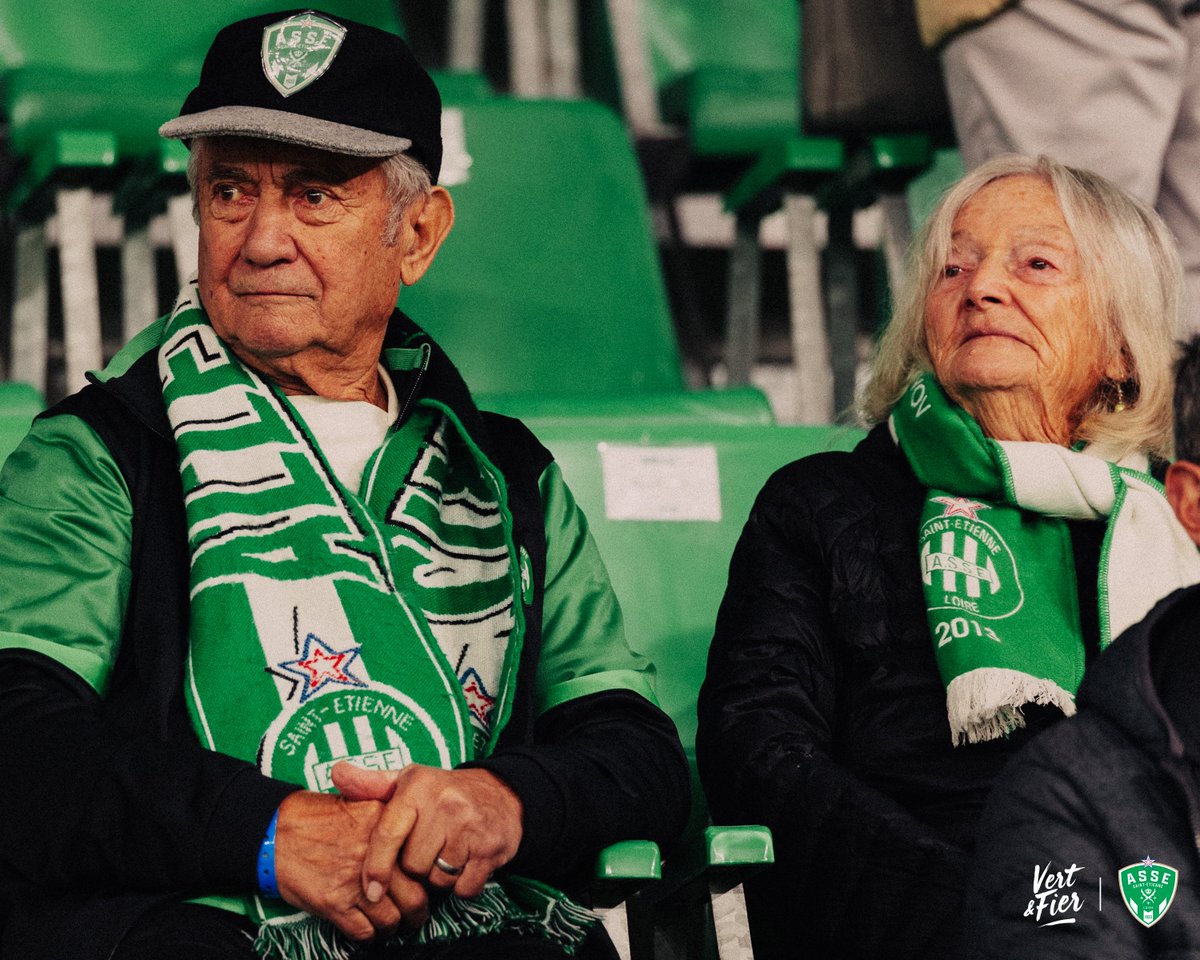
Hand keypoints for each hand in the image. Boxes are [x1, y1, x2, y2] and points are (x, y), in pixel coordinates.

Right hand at [272, 791, 427, 940]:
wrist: (275, 832)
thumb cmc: (317, 817)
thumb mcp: (360, 801)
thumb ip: (389, 817)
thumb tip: (417, 839)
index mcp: (385, 824)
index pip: (421, 859)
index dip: (427, 877)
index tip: (426, 884)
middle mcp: (374, 854)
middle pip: (414, 896)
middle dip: (418, 912)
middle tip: (417, 915)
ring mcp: (354, 881)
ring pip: (391, 919)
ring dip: (395, 928)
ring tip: (393, 925)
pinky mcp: (334, 904)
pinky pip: (364, 932)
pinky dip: (371, 937)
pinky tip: (370, 931)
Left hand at [332, 762, 523, 900]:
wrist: (502, 794)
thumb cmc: (445, 792)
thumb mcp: (409, 780)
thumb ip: (371, 783)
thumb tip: (336, 773)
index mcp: (418, 787)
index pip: (388, 835)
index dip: (376, 867)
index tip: (370, 890)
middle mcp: (445, 803)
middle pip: (412, 866)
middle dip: (417, 866)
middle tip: (428, 848)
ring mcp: (470, 826)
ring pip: (438, 880)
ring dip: (439, 877)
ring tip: (447, 853)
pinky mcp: (491, 848)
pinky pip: (464, 888)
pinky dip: (462, 885)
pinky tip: (466, 862)